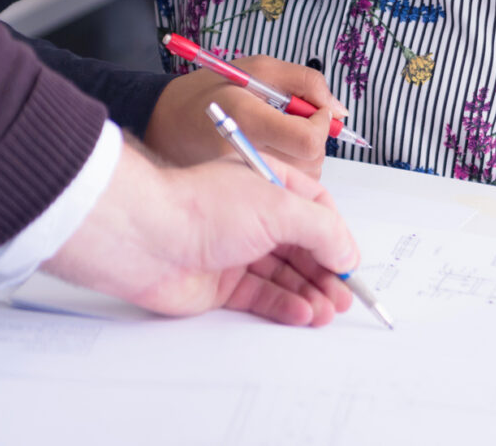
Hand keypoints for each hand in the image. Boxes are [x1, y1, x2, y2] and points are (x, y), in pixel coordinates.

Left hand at [42, 141, 356, 325]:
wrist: (146, 239)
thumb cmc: (201, 208)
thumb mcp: (279, 207)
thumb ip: (322, 230)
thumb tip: (347, 251)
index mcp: (267, 183)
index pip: (315, 207)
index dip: (336, 235)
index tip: (350, 261)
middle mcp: (252, 214)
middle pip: (302, 246)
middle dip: (326, 271)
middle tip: (345, 296)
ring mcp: (236, 249)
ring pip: (285, 275)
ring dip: (310, 292)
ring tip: (328, 310)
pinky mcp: (221, 283)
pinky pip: (263, 296)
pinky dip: (286, 305)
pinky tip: (303, 313)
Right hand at [145, 55, 345, 178]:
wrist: (165, 123)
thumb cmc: (209, 91)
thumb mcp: (259, 68)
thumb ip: (305, 82)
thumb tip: (339, 110)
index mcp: (248, 117)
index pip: (308, 139)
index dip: (322, 123)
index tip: (315, 111)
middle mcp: (246, 153)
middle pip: (311, 161)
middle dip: (314, 138)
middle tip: (294, 119)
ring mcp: (244, 176)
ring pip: (304, 176)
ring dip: (304, 154)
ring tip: (277, 134)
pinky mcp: (244, 190)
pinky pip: (286, 185)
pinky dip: (290, 167)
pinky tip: (270, 150)